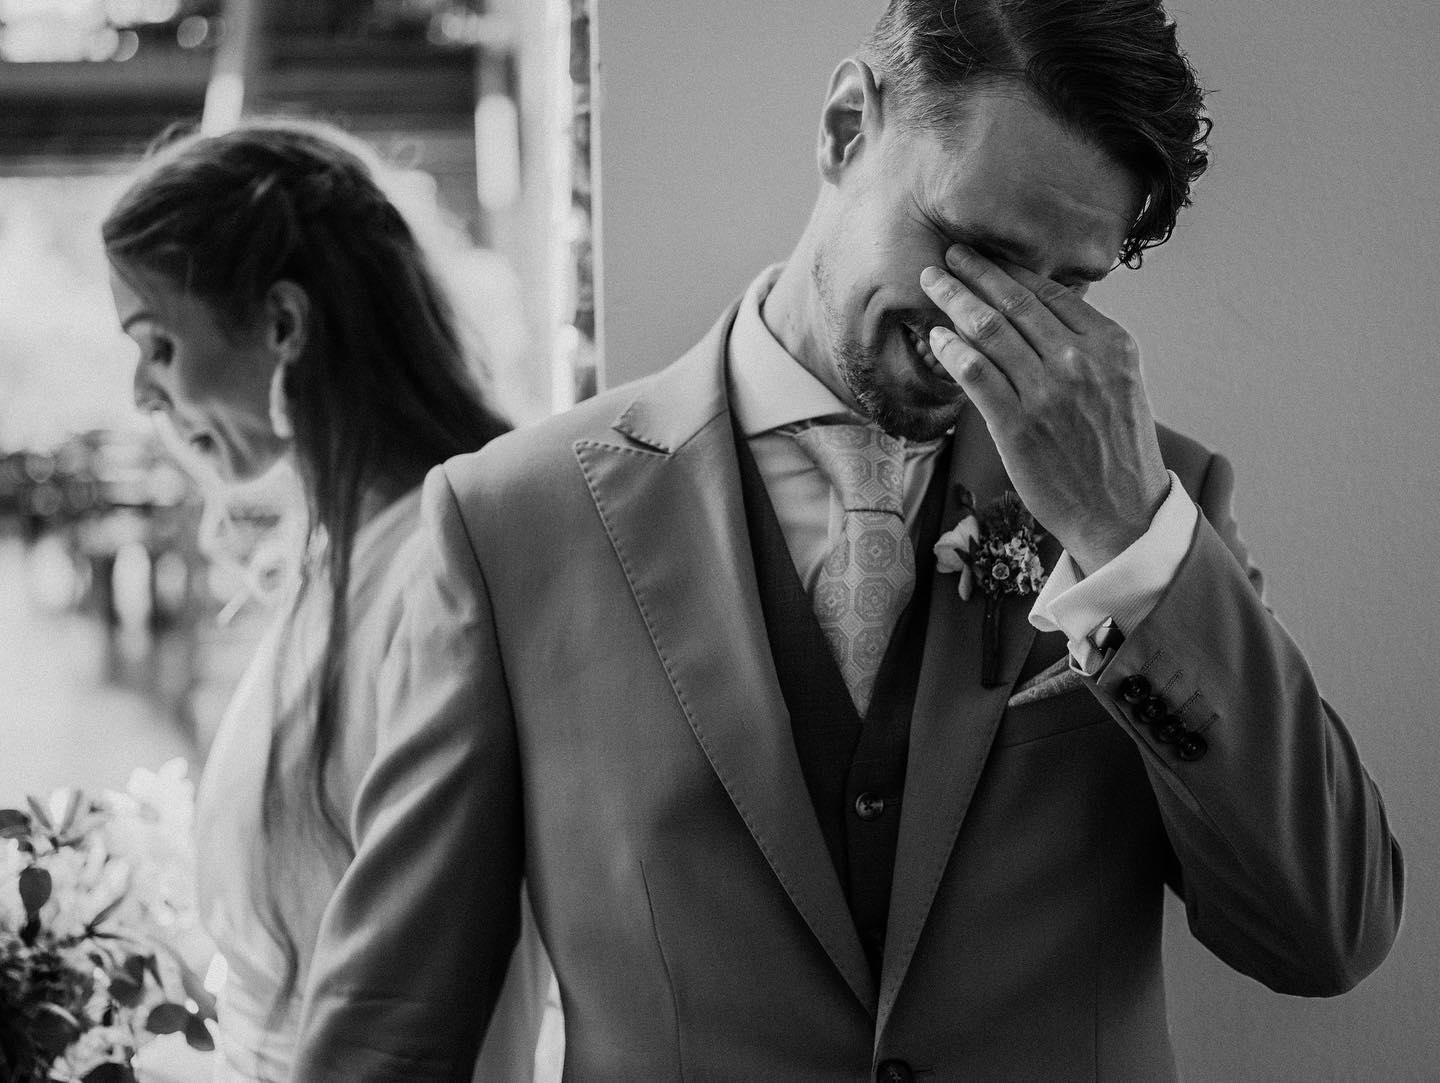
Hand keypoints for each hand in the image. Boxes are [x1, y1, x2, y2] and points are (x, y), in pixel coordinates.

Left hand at [920, 242, 1169, 574]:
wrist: (1121, 512)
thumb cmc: (1115, 449)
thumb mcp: (1119, 383)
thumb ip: (1086, 345)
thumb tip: (1041, 310)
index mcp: (1110, 343)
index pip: (1049, 291)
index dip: (1009, 269)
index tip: (984, 256)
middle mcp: (1079, 360)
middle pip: (1014, 302)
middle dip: (975, 272)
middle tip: (949, 255)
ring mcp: (1047, 392)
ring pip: (989, 330)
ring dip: (954, 300)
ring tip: (932, 283)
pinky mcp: (1017, 425)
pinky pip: (974, 373)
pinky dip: (951, 349)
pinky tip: (936, 336)